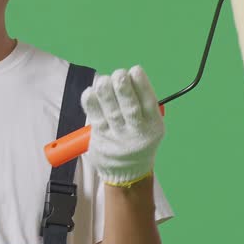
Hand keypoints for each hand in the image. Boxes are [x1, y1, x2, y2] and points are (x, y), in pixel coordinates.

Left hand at [80, 66, 164, 186]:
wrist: (127, 173)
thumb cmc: (137, 139)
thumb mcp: (149, 125)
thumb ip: (140, 104)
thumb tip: (125, 76)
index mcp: (153, 127)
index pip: (149, 104)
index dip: (142, 85)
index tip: (136, 70)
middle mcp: (137, 133)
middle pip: (130, 109)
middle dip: (124, 89)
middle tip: (119, 73)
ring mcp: (118, 138)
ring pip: (111, 113)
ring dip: (106, 93)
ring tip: (103, 80)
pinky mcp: (101, 140)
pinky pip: (95, 119)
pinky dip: (91, 103)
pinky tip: (90, 92)